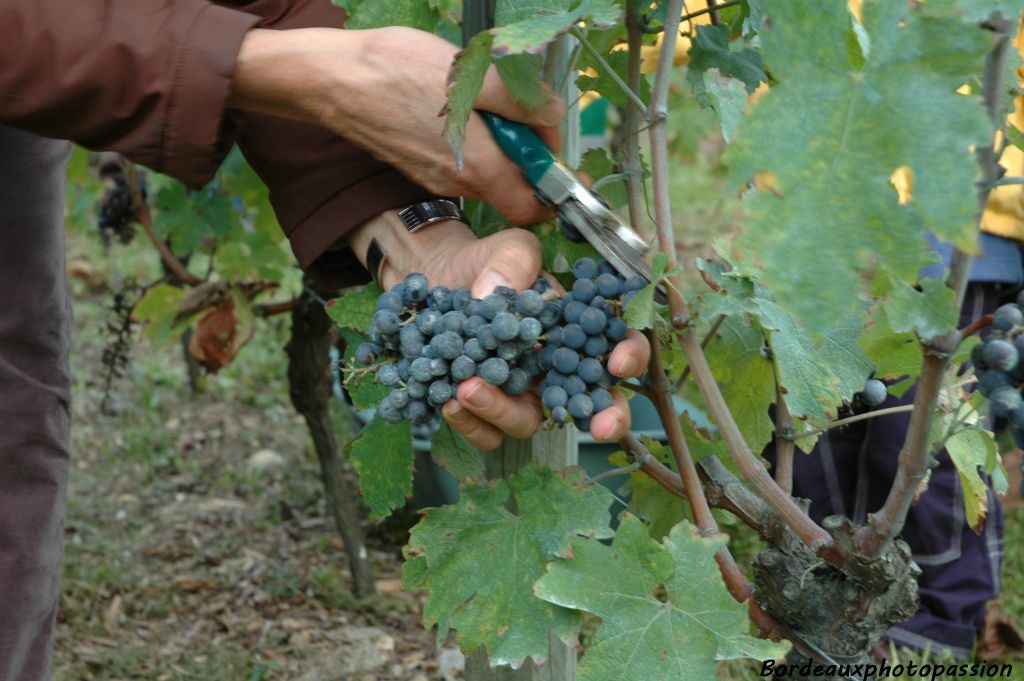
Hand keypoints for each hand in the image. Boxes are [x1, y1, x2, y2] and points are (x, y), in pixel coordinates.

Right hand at [230, 26, 563, 224]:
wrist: (333, 80)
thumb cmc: (398, 70)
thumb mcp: (473, 74)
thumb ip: (521, 102)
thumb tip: (555, 119)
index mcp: (478, 168)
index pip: (532, 207)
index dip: (554, 184)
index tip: (555, 148)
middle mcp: (459, 183)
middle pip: (512, 187)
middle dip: (527, 155)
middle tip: (523, 111)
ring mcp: (437, 177)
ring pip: (487, 173)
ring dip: (500, 144)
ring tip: (488, 101)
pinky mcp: (420, 165)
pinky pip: (462, 162)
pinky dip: (475, 141)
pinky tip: (460, 106)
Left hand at [349, 213, 650, 449]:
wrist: (438, 277)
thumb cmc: (486, 264)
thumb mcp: (507, 248)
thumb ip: (515, 261)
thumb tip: (499, 294)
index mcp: (576, 331)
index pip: (619, 347)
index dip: (629, 357)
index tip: (618, 364)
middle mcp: (556, 370)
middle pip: (593, 403)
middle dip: (607, 419)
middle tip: (600, 429)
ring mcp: (521, 394)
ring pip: (530, 422)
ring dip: (505, 413)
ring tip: (468, 390)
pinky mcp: (484, 408)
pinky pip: (486, 431)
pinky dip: (470, 423)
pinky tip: (448, 402)